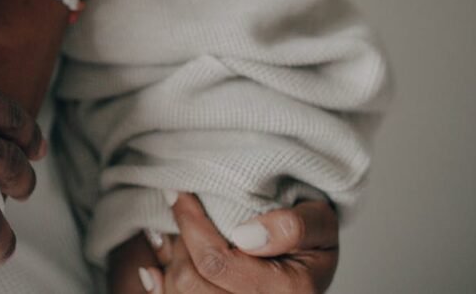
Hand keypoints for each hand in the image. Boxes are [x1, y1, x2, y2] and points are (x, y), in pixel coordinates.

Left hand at [137, 194, 339, 293]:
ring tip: (182, 235)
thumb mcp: (320, 221)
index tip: (179, 192)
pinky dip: (161, 284)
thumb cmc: (312, 241)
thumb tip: (245, 235)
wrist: (310, 268)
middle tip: (184, 211)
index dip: (190, 223)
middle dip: (181, 240)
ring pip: (179, 291)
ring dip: (173, 259)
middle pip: (189, 280)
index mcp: (287, 292)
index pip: (215, 261)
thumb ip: (294, 226)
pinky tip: (155, 267)